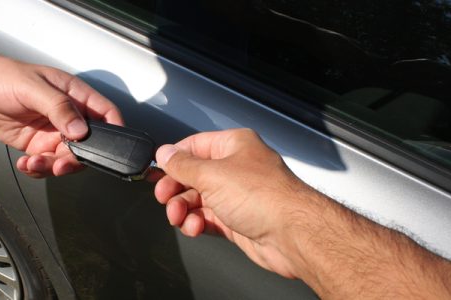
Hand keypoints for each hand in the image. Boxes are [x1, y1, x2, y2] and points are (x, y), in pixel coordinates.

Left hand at [0, 56, 122, 176]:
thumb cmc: (3, 77)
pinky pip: (47, 164)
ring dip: (53, 167)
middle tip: (60, 164)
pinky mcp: (38, 145)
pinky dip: (38, 170)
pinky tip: (25, 164)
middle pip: (89, 144)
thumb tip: (80, 130)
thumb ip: (59, 108)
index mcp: (75, 95)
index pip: (106, 114)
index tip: (108, 150)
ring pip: (68, 159)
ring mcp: (54, 132)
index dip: (114, 132)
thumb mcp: (33, 88)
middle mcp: (69, 115)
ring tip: (34, 163)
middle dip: (76, 159)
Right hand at [153, 128, 317, 277]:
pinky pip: (207, 219)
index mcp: (234, 145)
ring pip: (197, 199)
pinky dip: (196, 223)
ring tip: (179, 216)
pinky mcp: (237, 220)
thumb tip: (164, 154)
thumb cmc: (265, 197)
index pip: (194, 146)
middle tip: (165, 197)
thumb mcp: (212, 175)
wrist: (292, 235)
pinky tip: (195, 226)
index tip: (157, 171)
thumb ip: (183, 165)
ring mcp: (237, 195)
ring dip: (183, 209)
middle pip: (192, 175)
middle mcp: (236, 168)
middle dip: (176, 188)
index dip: (174, 159)